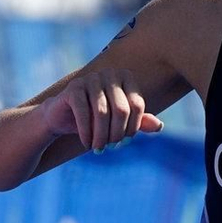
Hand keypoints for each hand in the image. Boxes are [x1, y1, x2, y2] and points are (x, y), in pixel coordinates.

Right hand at [37, 68, 164, 151]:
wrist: (62, 117)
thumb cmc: (95, 119)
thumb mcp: (119, 122)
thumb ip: (139, 122)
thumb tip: (159, 126)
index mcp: (125, 77)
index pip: (137, 105)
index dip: (133, 127)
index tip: (124, 141)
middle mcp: (109, 74)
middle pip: (121, 110)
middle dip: (117, 134)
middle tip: (110, 148)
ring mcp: (90, 78)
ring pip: (102, 113)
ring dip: (101, 136)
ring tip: (98, 149)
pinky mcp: (74, 87)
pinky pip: (83, 113)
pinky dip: (86, 132)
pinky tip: (86, 143)